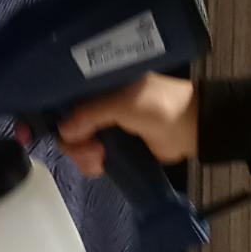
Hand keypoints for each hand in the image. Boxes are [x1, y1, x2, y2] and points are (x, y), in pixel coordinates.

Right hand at [54, 74, 196, 177]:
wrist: (193, 129)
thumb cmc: (159, 107)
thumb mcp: (123, 104)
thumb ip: (91, 113)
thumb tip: (62, 131)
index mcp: (102, 84)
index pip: (68, 99)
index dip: (59, 116)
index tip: (58, 134)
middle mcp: (101, 102)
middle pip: (70, 124)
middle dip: (75, 142)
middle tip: (92, 152)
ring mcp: (108, 125)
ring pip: (79, 142)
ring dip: (83, 155)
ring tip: (99, 161)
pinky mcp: (117, 145)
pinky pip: (92, 154)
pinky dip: (91, 162)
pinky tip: (99, 167)